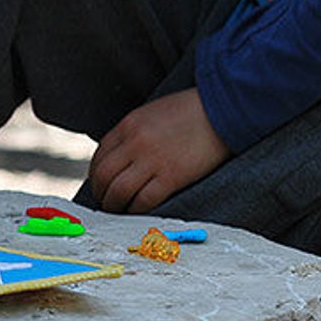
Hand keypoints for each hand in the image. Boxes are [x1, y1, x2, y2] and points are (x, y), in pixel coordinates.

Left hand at [88, 89, 231, 212]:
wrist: (224, 109)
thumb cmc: (191, 112)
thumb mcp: (152, 113)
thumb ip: (134, 133)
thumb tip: (121, 157)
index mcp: (129, 125)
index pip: (100, 156)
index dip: (96, 176)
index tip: (101, 185)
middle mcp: (135, 143)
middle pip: (104, 176)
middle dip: (101, 193)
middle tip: (106, 202)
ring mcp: (152, 160)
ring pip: (118, 191)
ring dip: (114, 205)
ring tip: (119, 210)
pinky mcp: (171, 176)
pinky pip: (144, 200)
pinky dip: (136, 210)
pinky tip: (138, 211)